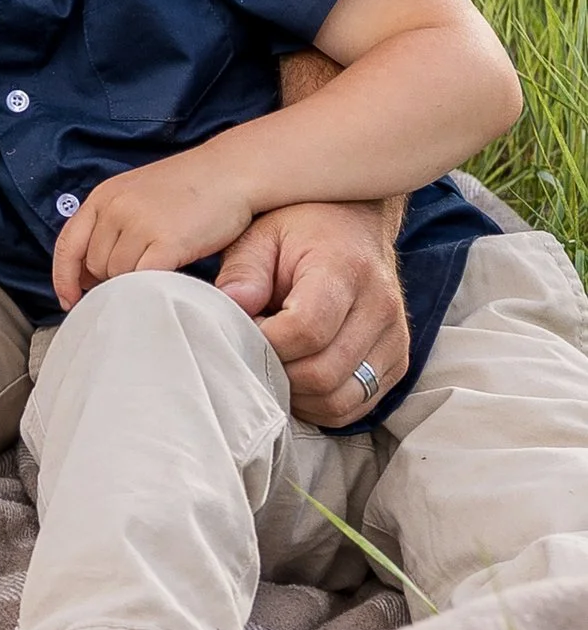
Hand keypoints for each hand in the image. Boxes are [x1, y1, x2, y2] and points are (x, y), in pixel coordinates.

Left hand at [53, 142, 256, 304]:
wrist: (233, 170)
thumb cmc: (191, 188)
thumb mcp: (138, 196)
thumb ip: (112, 226)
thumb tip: (90, 272)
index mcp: (104, 196)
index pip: (67, 244)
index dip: (63, 277)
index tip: (69, 299)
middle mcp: (116, 207)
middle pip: (95, 267)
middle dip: (112, 279)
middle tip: (143, 273)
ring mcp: (140, 223)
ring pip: (119, 277)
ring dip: (136, 283)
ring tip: (164, 268)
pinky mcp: (168, 240)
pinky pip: (144, 280)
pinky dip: (151, 288)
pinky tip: (167, 284)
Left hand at [215, 199, 409, 426]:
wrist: (355, 223)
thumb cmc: (302, 229)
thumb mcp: (263, 234)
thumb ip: (244, 270)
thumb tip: (230, 309)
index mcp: (345, 268)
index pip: (306, 330)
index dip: (266, 341)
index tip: (246, 327)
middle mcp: (380, 307)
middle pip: (323, 373)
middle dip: (278, 371)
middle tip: (256, 347)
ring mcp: (395, 340)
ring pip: (340, 400)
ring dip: (298, 394)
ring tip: (277, 360)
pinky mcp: (398, 363)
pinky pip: (355, 406)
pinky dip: (321, 403)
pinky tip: (299, 374)